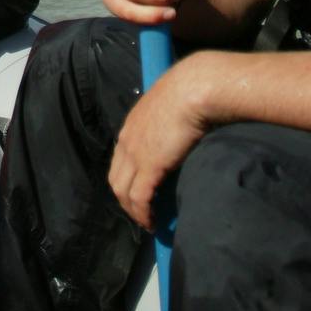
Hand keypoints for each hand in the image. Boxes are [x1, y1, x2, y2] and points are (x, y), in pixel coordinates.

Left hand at [107, 57, 210, 230]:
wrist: (194, 87)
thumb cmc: (189, 91)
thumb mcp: (170, 106)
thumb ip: (167, 121)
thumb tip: (180, 131)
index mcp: (131, 126)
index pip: (120, 160)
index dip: (128, 180)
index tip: (140, 194)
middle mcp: (127, 140)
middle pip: (116, 179)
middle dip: (126, 201)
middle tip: (142, 215)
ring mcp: (135, 153)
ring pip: (124, 192)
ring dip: (134, 212)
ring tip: (149, 223)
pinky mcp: (149, 165)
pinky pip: (139, 198)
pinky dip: (144, 214)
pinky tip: (154, 223)